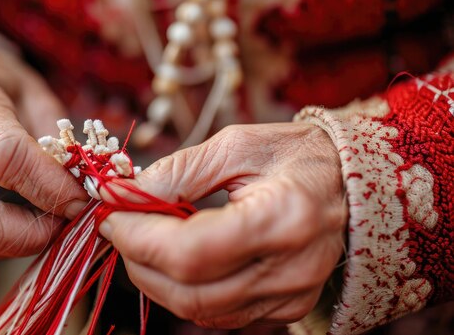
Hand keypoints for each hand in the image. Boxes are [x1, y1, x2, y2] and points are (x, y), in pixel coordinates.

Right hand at [0, 41, 85, 259]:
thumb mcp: (27, 87)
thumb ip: (53, 131)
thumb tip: (78, 182)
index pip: (5, 157)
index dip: (49, 186)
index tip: (80, 198)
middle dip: (31, 234)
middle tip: (64, 222)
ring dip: (16, 244)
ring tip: (44, 222)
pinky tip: (15, 223)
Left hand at [100, 123, 345, 327]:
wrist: (349, 181)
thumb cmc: (295, 154)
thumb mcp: (237, 145)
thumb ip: (178, 171)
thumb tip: (122, 193)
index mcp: (283, 218)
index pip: (190, 251)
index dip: (138, 237)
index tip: (111, 214)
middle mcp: (290, 270)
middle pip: (188, 291)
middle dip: (138, 259)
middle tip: (119, 225)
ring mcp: (289, 297)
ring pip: (198, 310)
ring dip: (155, 277)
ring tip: (142, 238)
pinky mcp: (284, 308)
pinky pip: (218, 314)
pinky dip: (183, 289)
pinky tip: (175, 257)